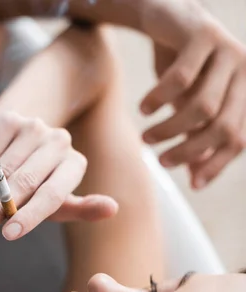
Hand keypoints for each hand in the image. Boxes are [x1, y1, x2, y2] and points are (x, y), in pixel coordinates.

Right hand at [0, 112, 117, 240]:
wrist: (20, 145)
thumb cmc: (41, 184)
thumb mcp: (60, 200)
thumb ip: (82, 208)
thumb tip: (113, 208)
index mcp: (74, 164)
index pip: (53, 194)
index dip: (30, 215)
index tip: (8, 235)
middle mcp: (57, 141)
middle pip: (22, 183)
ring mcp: (31, 127)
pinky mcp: (5, 121)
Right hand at [140, 0, 245, 187]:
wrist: (169, 18)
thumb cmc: (184, 69)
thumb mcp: (191, 108)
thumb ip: (197, 140)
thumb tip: (196, 180)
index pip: (239, 140)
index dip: (217, 166)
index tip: (192, 185)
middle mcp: (245, 71)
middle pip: (223, 127)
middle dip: (189, 151)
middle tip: (161, 162)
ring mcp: (227, 50)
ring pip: (201, 107)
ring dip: (169, 129)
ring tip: (146, 137)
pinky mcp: (204, 35)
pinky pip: (180, 80)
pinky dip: (158, 99)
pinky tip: (144, 108)